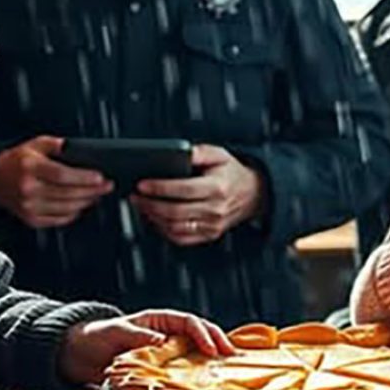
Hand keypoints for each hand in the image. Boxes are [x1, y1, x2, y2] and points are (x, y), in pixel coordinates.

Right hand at [0, 135, 111, 227]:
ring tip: (97, 195)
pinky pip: (58, 219)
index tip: (100, 177)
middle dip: (92, 190)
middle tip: (106, 186)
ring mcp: (29, 206)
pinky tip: (81, 205)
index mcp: (30, 168)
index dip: (83, 178)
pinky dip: (73, 213)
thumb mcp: (36, 144)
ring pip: (65, 208)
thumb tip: (77, 148)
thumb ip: (57, 145)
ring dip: (85, 202)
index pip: (62, 175)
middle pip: (67, 193)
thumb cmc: (17, 161)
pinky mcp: (30, 218)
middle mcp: (28, 188)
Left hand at [58, 309, 234, 384]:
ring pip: (195, 352)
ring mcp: (165, 352)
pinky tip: (204, 383)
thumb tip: (162, 341)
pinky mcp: (159, 369)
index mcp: (159, 320)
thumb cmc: (96, 337)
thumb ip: (138, 335)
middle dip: (217, 342)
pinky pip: (181, 371)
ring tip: (228, 368)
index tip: (211, 349)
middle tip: (231, 356)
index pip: (188, 322)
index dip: (203, 333)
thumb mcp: (115, 332)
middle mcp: (166, 334)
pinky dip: (194, 376)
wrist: (78, 355)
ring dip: (211, 358)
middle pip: (199, 334)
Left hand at [129, 144, 263, 245]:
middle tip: (135, 196)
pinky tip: (155, 219)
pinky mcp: (209, 235)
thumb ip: (199, 152)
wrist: (253, 194)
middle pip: (175, 211)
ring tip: (141, 206)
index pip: (183, 190)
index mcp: (218, 187)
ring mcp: (213, 225)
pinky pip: (181, 238)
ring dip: (153, 218)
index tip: (142, 184)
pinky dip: (163, 230)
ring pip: (175, 227)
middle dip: (150, 204)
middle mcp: (216, 209)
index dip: (159, 188)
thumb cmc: (231, 173)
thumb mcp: (219, 154)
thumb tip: (181, 151)